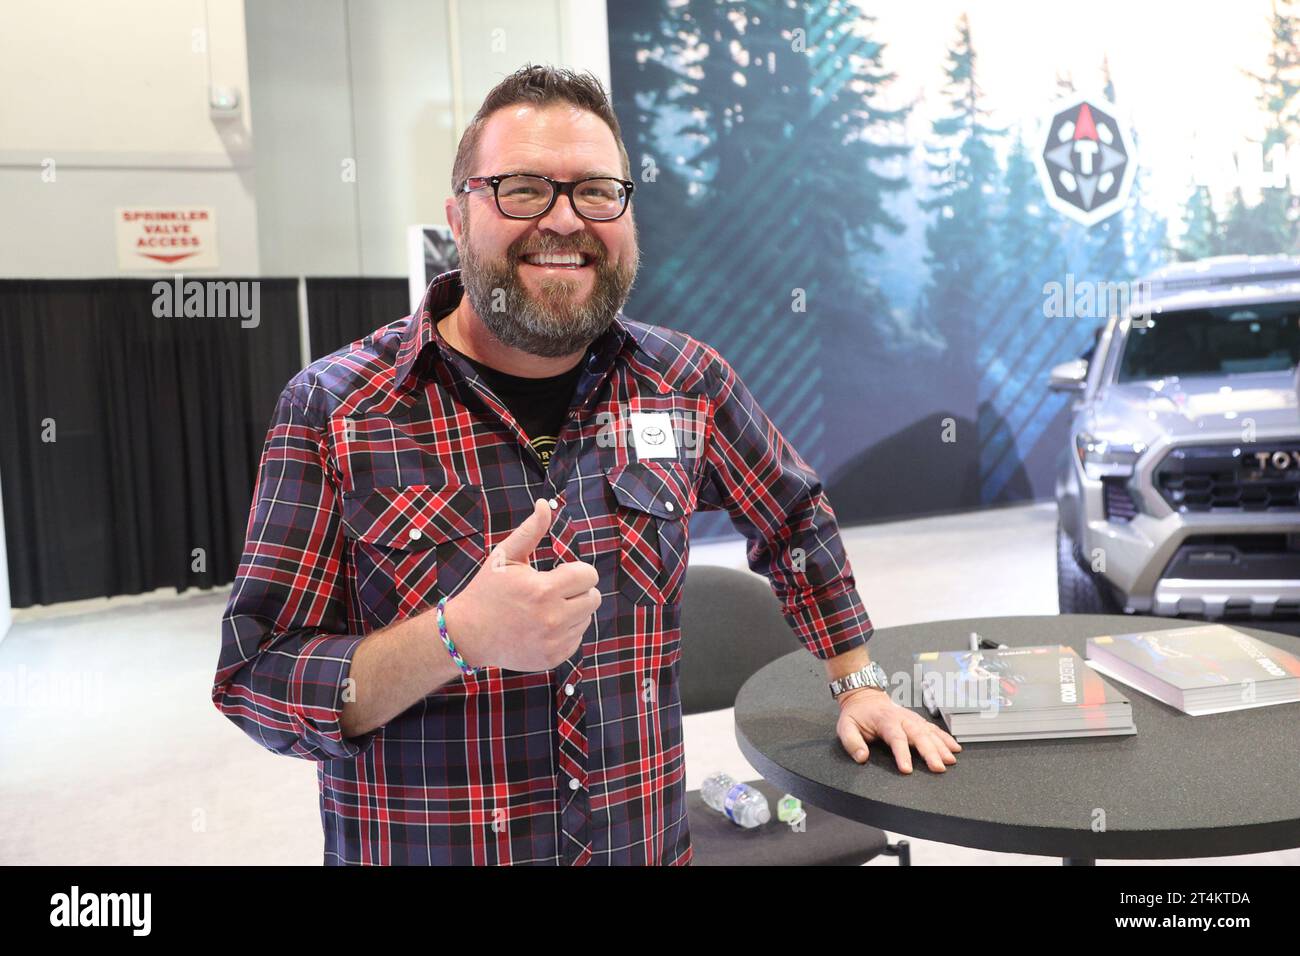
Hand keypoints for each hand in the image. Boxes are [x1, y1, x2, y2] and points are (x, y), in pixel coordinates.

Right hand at [441, 499, 600, 671]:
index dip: (576, 571)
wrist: (467, 634)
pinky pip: (577, 639)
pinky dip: (566, 632)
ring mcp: (554, 642)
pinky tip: (543, 627)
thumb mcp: (505, 556)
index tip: (559, 573)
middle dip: (578, 591)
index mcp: (543, 590)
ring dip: (573, 611)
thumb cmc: (487, 590)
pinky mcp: (553, 658)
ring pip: (587, 619)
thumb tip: (545, 503)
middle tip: (554, 591)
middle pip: (594, 598)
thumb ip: (530, 530)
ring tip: (545, 609)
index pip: (589, 575)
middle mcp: (552, 619)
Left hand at [835, 688, 961, 773]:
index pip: (896, 737)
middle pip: (918, 734)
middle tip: (938, 767)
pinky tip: (955, 748)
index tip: (907, 769)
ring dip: (941, 746)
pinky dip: (945, 738)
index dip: (902, 753)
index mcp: (884, 720)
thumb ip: (852, 742)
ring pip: (929, 732)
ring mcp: (911, 718)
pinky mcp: (917, 721)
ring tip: (950, 760)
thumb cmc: (856, 715)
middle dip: (930, 751)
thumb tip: (862, 757)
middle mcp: (902, 718)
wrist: (865, 697)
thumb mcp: (845, 726)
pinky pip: (933, 729)